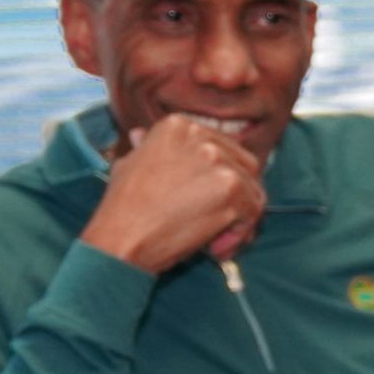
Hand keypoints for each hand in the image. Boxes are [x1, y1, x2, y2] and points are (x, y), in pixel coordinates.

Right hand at [79, 115, 264, 272]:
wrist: (120, 237)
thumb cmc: (123, 208)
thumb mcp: (129, 164)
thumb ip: (146, 148)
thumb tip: (141, 134)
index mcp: (178, 126)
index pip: (222, 148)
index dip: (219, 178)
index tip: (205, 201)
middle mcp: (201, 137)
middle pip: (244, 166)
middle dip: (238, 197)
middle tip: (221, 224)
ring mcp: (218, 161)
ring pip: (252, 189)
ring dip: (240, 219)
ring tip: (216, 241)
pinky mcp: (230, 187)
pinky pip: (253, 211)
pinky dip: (239, 234)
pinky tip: (215, 248)